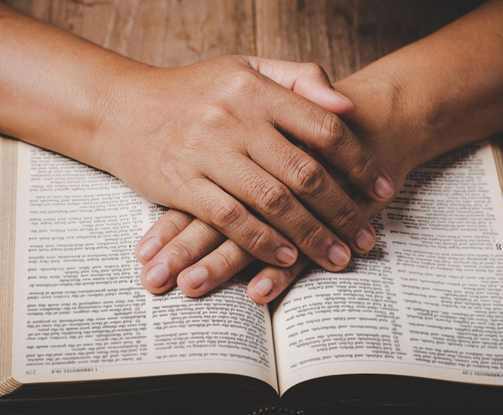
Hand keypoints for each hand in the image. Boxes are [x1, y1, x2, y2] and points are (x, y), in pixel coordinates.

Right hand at [92, 56, 395, 290]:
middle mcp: (234, 119)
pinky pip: (232, 219)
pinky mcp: (181, 184)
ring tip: (338, 257)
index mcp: (256, 89)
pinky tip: (288, 259)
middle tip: (367, 238)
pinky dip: (263, 242)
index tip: (383, 187)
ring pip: (272, 201)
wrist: (119, 108)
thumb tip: (347, 108)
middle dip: (343, 209)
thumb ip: (297, 79)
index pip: (323, 127)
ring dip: (311, 235)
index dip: (359, 162)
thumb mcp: (244, 68)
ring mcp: (206, 152)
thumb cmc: (190, 91)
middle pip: (304, 172)